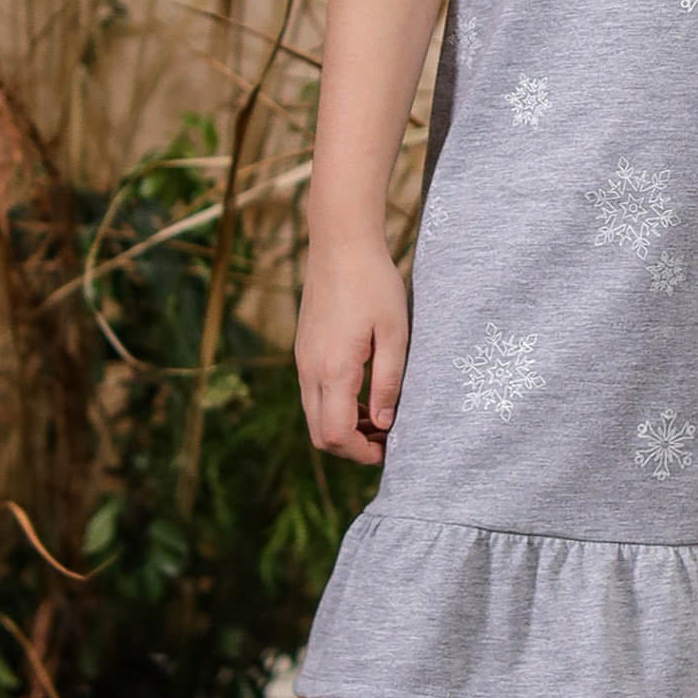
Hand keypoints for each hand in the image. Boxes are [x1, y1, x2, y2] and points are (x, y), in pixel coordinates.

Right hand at [296, 235, 410, 462]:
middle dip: (351, 446)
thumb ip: (389, 382)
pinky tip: (365, 393)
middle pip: (320, 434)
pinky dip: (335, 406)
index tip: (388, 449)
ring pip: (314, 415)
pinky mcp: (303, 350)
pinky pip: (313, 394)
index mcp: (334, 369)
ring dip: (344, 426)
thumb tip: (384, 424)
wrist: (340, 244)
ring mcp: (302, 360)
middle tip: (385, 439)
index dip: (361, 453)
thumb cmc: (374, 284)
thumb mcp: (395, 334)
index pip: (336, 435)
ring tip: (380, 416)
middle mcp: (310, 369)